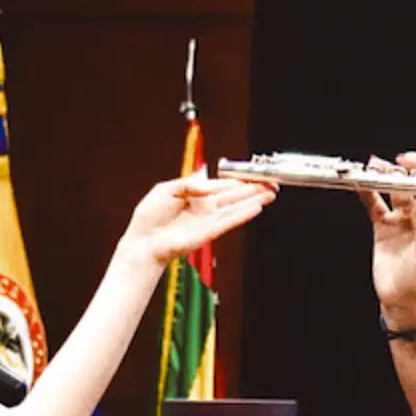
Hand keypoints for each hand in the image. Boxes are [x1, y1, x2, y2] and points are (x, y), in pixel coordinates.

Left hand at [120, 172, 275, 264]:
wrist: (143, 240)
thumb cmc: (150, 217)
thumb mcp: (166, 188)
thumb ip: (188, 183)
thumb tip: (207, 184)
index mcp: (195, 196)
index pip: (222, 186)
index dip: (238, 180)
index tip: (253, 175)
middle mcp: (205, 208)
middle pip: (234, 196)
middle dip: (253, 189)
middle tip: (271, 183)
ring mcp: (208, 220)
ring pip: (236, 207)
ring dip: (254, 200)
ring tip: (271, 193)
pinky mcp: (209, 232)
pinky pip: (230, 220)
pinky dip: (244, 214)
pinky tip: (257, 207)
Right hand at [363, 151, 415, 330]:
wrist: (405, 303)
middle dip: (411, 168)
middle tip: (402, 161)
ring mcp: (402, 219)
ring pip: (394, 190)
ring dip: (387, 176)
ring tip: (378, 165)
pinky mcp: (383, 227)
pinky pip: (374, 204)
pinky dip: (367, 192)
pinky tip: (361, 181)